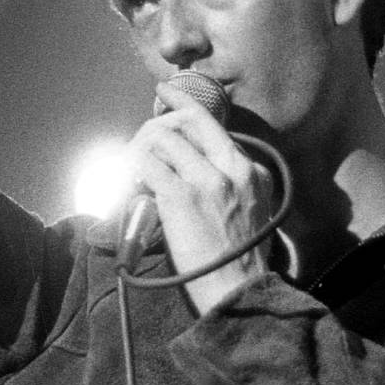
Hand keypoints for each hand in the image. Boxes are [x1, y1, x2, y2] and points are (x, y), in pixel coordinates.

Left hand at [128, 81, 275, 314]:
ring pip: (162, 139)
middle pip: (189, 121)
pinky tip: (128, 180)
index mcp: (252, 171)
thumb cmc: (243, 261)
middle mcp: (231, 168)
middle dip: (163, 115)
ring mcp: (206, 180)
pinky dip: (131, 168)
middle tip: (148, 116)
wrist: (239, 290)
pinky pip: (145, 165)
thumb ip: (236, 185)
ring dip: (142, 148)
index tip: (170, 94)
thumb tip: (202, 171)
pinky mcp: (180, 196)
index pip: (214, 126)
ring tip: (134, 167)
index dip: (185, 107)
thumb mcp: (256, 211)